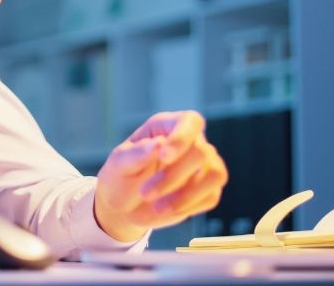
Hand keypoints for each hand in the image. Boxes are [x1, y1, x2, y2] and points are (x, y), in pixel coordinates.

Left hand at [92, 111, 227, 242]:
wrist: (125, 205)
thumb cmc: (121, 176)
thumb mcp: (119, 164)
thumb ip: (137, 153)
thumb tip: (160, 144)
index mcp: (167, 126)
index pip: (189, 121)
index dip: (182, 137)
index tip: (164, 157)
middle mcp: (192, 141)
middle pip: (201, 152)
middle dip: (172, 177)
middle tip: (144, 193)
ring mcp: (204, 165)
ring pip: (214, 174)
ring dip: (186, 195)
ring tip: (157, 208)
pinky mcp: (208, 189)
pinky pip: (211, 196)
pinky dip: (188, 207)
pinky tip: (166, 211)